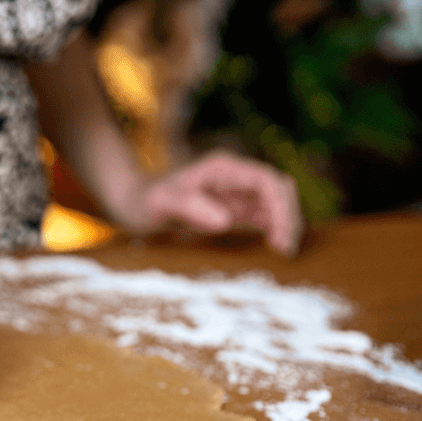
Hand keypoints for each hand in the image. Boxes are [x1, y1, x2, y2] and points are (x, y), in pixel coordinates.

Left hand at [121, 151, 303, 256]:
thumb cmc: (144, 200)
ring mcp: (236, 193)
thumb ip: (189, 207)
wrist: (133, 204)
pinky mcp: (234, 210)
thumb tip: (225, 221)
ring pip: (276, 203)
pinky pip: (265, 216)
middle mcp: (235, 177)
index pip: (265, 181)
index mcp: (223, 168)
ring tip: (283, 251)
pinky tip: (275, 248)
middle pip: (278, 189)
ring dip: (285, 223)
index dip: (279, 206)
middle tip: (284, 248)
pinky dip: (274, 229)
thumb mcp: (160, 203)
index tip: (278, 235)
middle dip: (288, 214)